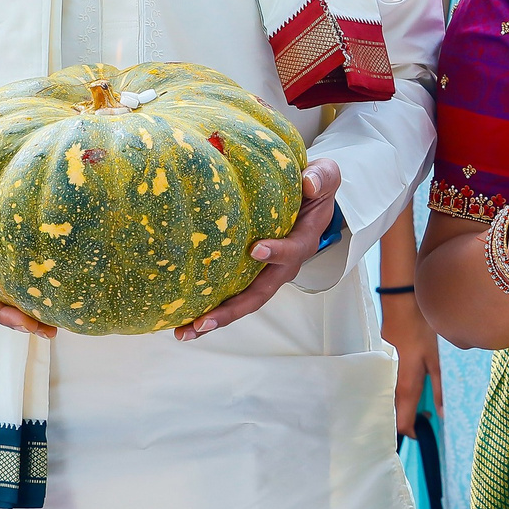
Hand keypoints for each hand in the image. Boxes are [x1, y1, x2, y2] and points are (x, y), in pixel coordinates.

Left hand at [177, 159, 342, 339]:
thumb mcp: (325, 176)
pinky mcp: (248, 273)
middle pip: (260, 293)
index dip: (276, 252)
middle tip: (205, 320)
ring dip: (215, 318)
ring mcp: (265, 273)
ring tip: (185, 332)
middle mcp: (283, 265)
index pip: (292, 250)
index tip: (255, 250)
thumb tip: (309, 183)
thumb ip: (322, 178)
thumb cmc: (314, 187)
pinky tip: (182, 319)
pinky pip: (231, 293)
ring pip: (243, 301)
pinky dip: (210, 307)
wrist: (310, 198)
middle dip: (233, 310)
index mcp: (303, 241)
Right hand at [380, 288, 442, 437]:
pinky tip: (410, 389)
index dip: (412, 433)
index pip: (402, 424)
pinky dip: (395, 397)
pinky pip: (384, 390)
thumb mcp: (436, 361)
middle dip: (406, 423)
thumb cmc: (421, 331)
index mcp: (406, 387)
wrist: (401, 305)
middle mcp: (389, 386)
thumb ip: (439, 389)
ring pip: (388, 404)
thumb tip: (442, 413)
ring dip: (402, 409)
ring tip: (421, 404)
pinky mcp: (378, 368)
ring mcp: (381, 377)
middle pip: (392, 417)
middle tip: (425, 416)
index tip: (424, 432)